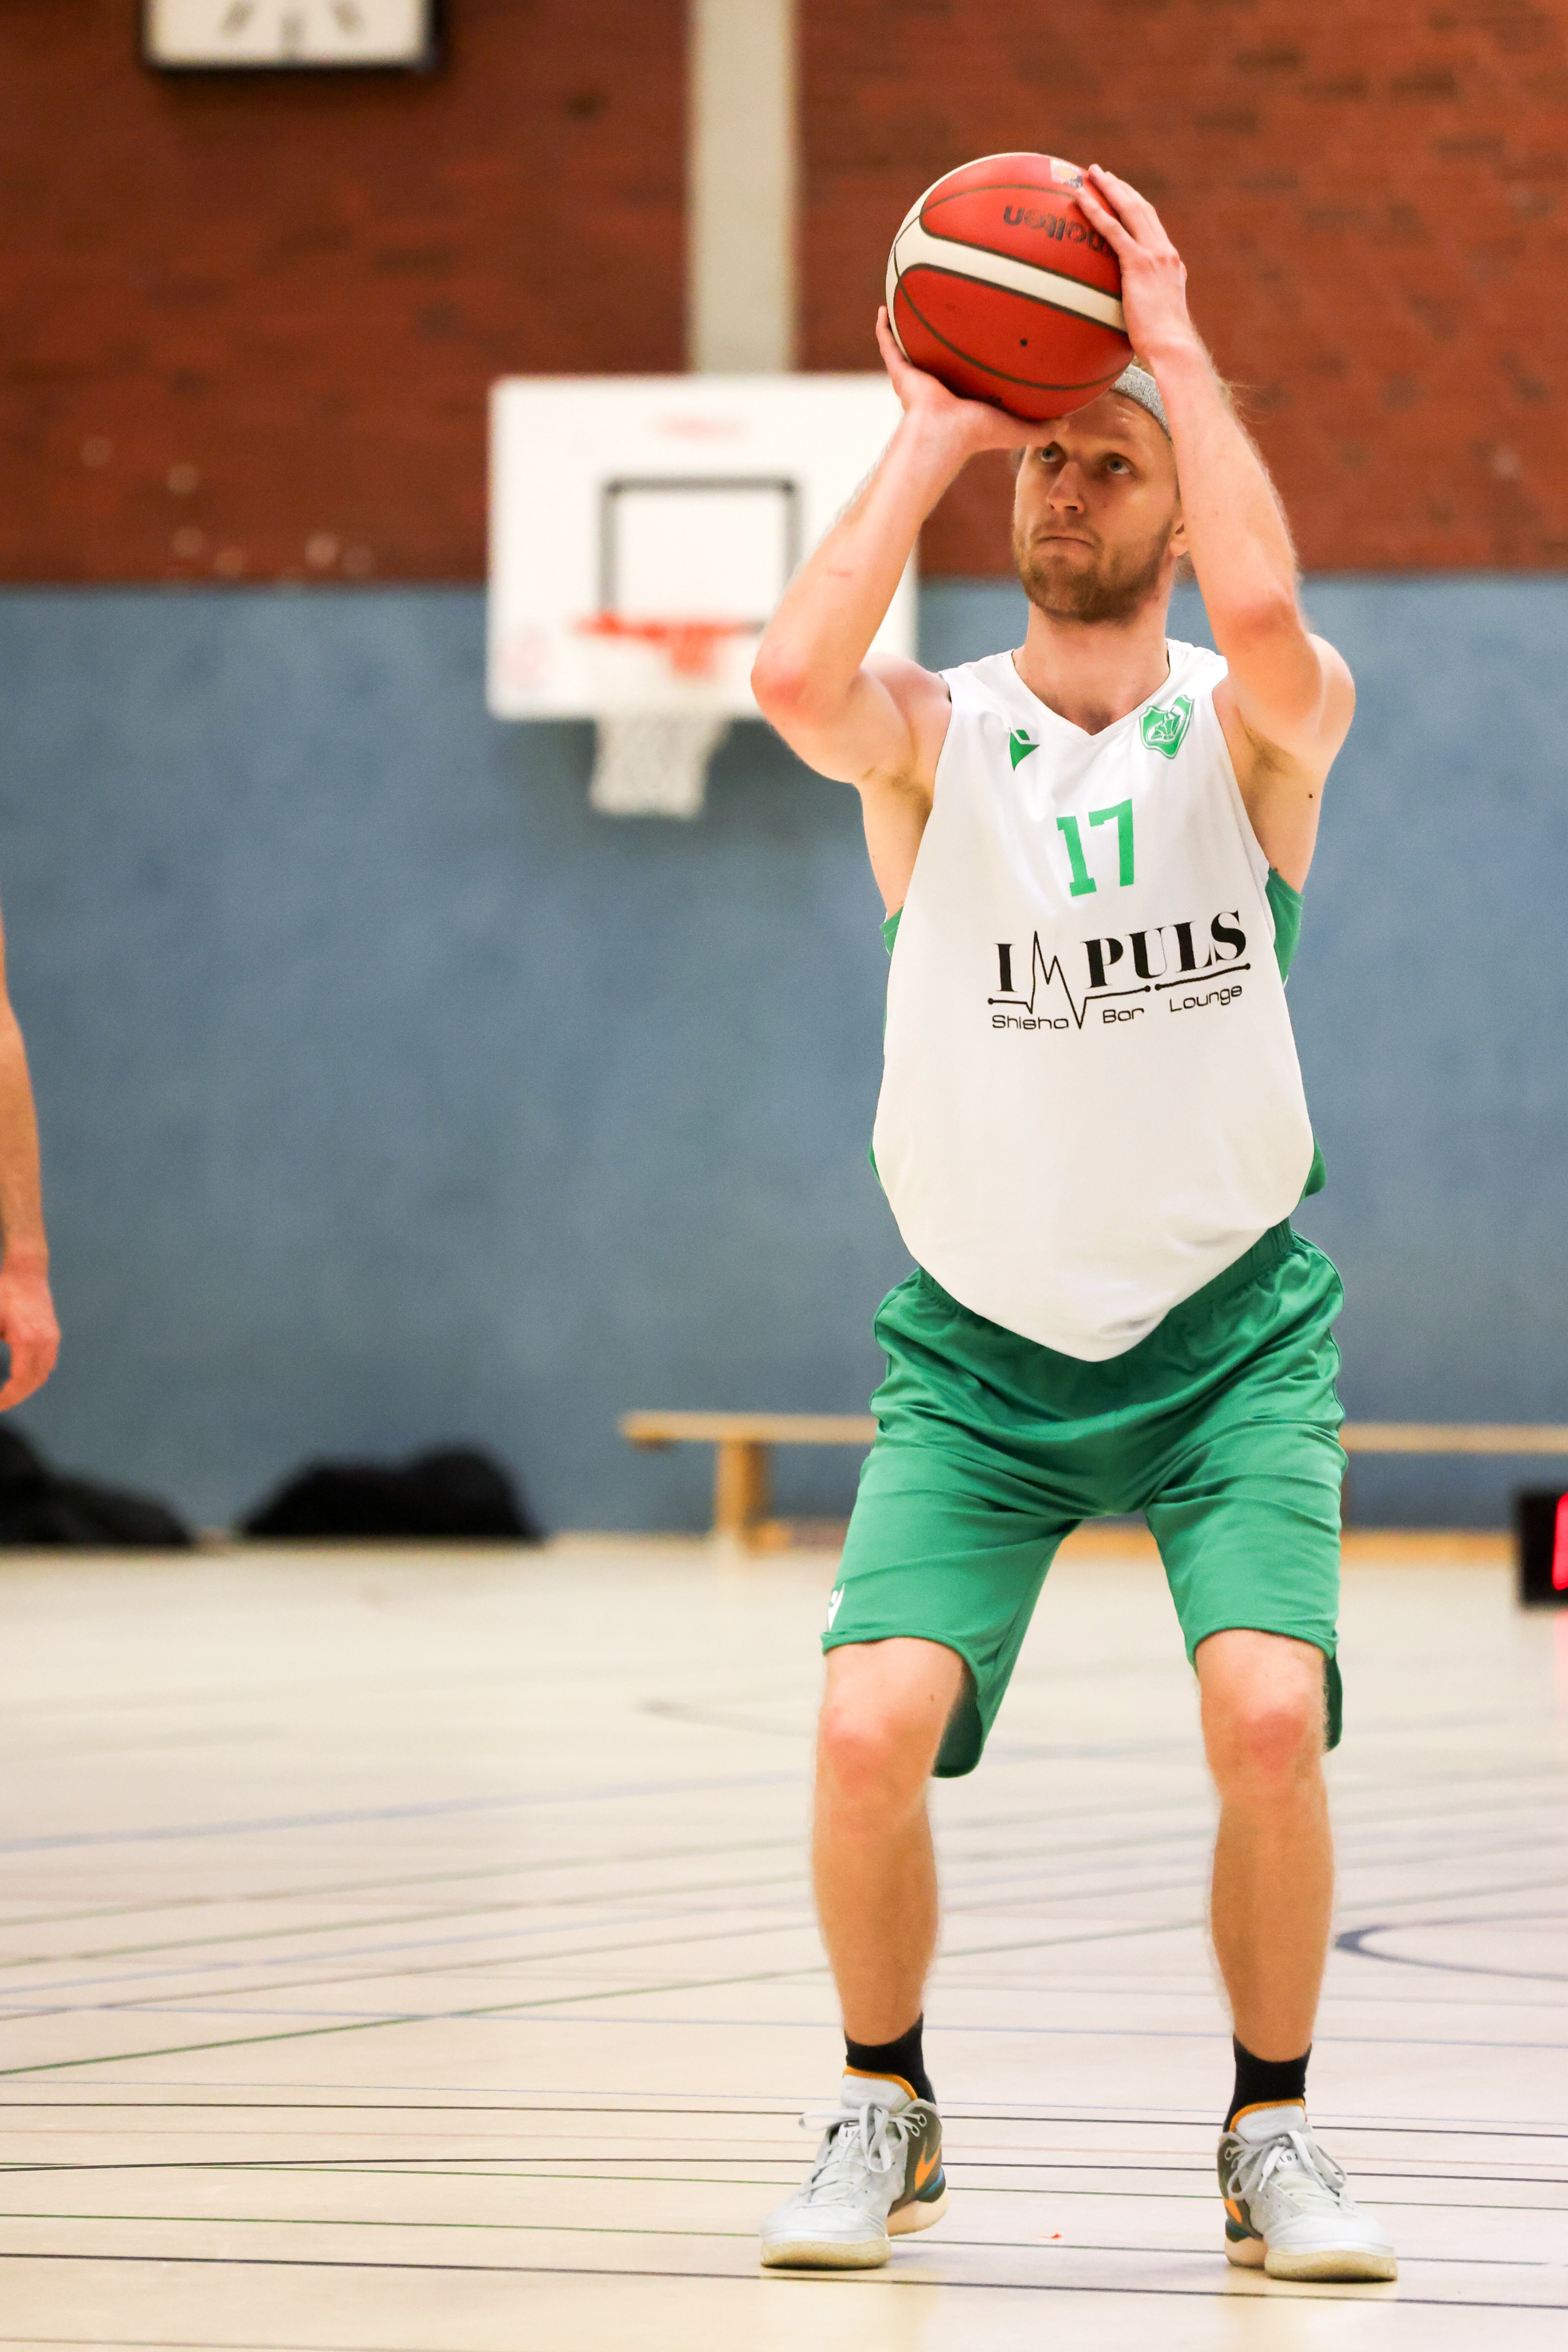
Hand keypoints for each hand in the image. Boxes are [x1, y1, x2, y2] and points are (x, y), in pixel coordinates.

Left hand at [0, 1259, 58, 1409]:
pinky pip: (49, 1363)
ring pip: (44, 1373)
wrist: (27, 1270)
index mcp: (26, 1339)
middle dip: (17, 1397)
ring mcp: (52, 1338)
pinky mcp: (53, 1334)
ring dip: (28, 1388)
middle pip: (34, 1381)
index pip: (20, 1380)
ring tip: (11, 1395)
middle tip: (2, 1404)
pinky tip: (25, 1378)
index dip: (8, 1397)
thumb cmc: (4, 1291)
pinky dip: (37, 1375)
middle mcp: (44, 1342)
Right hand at [875, 308, 1048, 457]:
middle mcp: (939, 385)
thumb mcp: (1017, 430)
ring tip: (912, 302)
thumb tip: (1067, 424)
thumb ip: (1041, 429)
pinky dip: (884, 329)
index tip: (983, 336)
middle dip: (944, 338)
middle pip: (941, 355)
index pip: (970, 373)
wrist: (943, 435)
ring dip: (911, 329)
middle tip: (951, 313)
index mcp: (963, 396)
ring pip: (912, 347)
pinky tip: (884, 307)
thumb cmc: (977, 434)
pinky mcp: (900, 374)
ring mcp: (917, 379)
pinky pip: (889, 345)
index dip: (975, 357)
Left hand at [1077, 168, 1196, 366]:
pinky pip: (1112, 230)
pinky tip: (1080, 198)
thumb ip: (1141, 312)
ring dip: (1109, 188)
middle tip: (1102, 174)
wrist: (1173, 347)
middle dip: (1121, 188)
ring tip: (1090, 174)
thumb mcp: (1153, 323)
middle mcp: (1165, 253)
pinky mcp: (1139, 263)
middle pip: (1142, 209)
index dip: (1136, 207)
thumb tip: (1125, 324)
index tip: (1122, 195)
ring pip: (1130, 209)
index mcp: (1170, 264)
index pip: (1152, 227)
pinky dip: (1096, 211)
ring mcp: (1154, 255)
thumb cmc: (1162, 347)